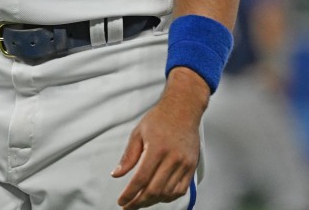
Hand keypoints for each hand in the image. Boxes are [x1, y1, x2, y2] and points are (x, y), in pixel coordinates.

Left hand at [111, 67, 207, 208]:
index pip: (141, 179)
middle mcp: (172, 157)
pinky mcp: (191, 166)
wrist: (183, 109)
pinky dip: (168, 197)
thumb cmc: (160, 118)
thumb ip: (128, 156)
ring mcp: (184, 163)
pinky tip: (158, 196)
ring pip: (167, 193)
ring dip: (153, 201)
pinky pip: (180, 190)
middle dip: (139, 202)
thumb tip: (117, 174)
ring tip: (141, 201)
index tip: (122, 201)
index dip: (130, 194)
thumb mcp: (138, 133)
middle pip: (154, 190)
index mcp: (157, 148)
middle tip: (129, 206)